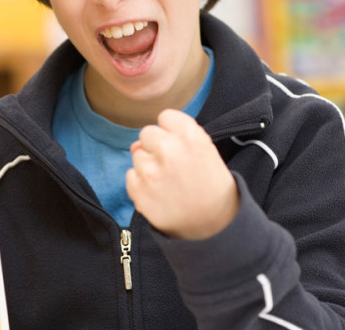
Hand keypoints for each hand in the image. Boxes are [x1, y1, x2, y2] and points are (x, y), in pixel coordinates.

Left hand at [127, 109, 237, 239]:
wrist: (215, 228)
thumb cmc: (212, 188)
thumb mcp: (207, 153)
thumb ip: (176, 138)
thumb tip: (137, 143)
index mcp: (190, 136)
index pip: (166, 116)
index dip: (171, 131)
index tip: (179, 146)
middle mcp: (168, 150)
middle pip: (147, 133)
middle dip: (156, 147)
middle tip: (172, 166)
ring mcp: (151, 171)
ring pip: (137, 155)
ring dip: (148, 166)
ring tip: (168, 183)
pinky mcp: (138, 190)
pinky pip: (130, 175)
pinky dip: (140, 184)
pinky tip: (159, 194)